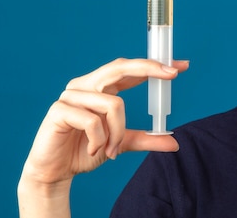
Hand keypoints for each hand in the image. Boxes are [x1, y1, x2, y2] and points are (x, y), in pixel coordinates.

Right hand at [18, 58, 188, 217]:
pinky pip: (93, 121)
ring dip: (118, 132)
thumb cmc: (86, 151)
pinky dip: (100, 139)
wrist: (56, 172)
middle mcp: (86, 84)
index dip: (154, 65)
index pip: (130, 69)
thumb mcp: (122, 143)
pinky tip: (94, 149)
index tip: (180, 66)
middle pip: (120, 67)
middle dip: (149, 68)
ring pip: (113, 104)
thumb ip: (146, 139)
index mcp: (101, 86)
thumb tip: (174, 143)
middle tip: (172, 74)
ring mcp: (71, 95)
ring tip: (110, 149)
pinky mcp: (59, 110)